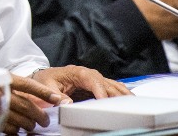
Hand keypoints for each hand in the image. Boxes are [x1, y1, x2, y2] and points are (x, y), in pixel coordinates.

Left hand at [4, 68, 127, 132]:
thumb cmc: (45, 80)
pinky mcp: (96, 86)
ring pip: (111, 84)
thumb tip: (67, 103)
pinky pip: (111, 88)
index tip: (104, 100)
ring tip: (133, 102)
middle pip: (105, 82)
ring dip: (122, 93)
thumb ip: (55, 95)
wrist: (44, 77)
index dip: (99, 89)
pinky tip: (128, 99)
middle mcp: (88, 74)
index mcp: (77, 72)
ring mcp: (94, 80)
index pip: (91, 79)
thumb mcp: (46, 87)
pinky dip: (120, 93)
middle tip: (125, 104)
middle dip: (115, 93)